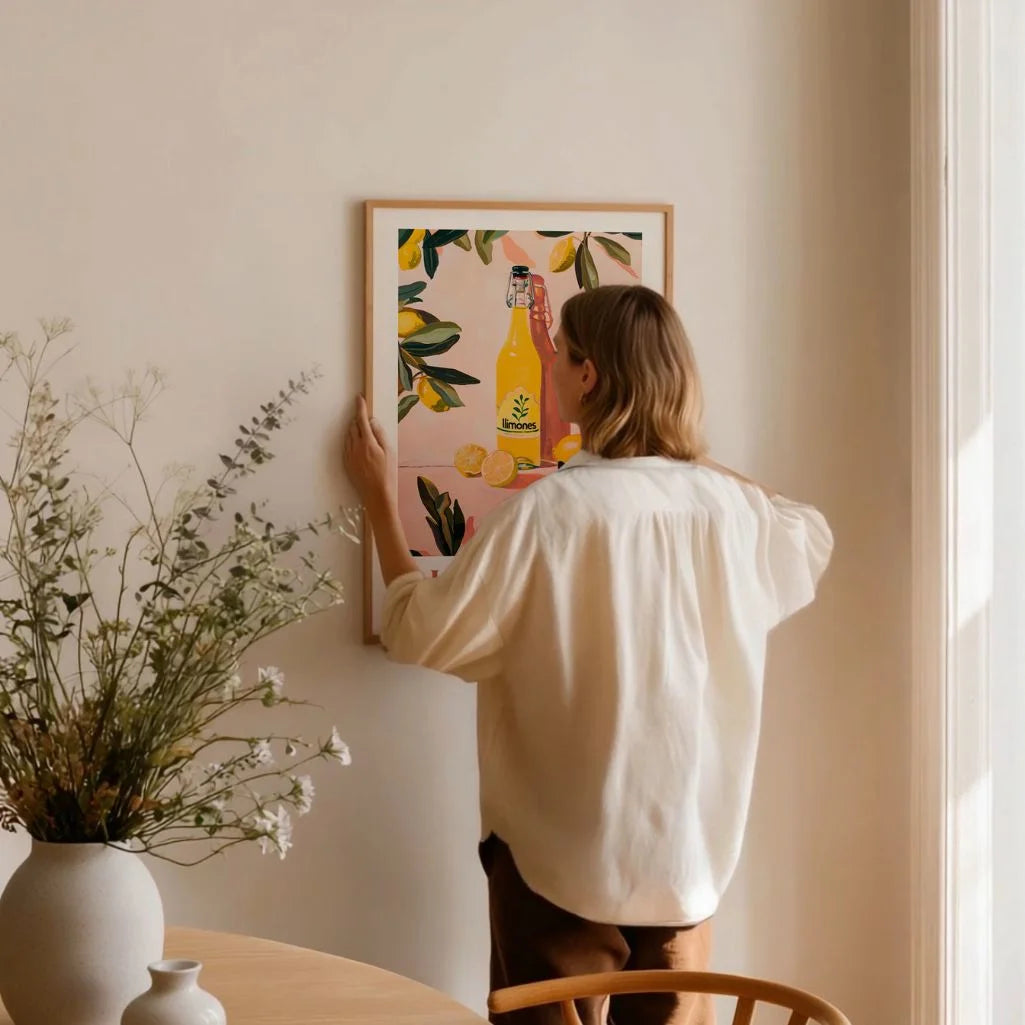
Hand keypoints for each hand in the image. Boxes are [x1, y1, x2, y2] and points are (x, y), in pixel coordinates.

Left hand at [343, 395, 393, 510]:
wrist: (376, 495)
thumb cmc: (387, 474)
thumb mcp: (389, 452)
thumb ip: (380, 435)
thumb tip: (372, 421)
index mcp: (367, 443)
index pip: (361, 420)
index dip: (360, 407)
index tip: (359, 398)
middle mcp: (355, 447)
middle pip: (353, 426)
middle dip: (358, 419)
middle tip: (365, 419)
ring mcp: (349, 455)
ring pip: (348, 436)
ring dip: (354, 430)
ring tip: (363, 432)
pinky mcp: (346, 463)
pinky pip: (346, 446)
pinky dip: (351, 441)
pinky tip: (358, 445)